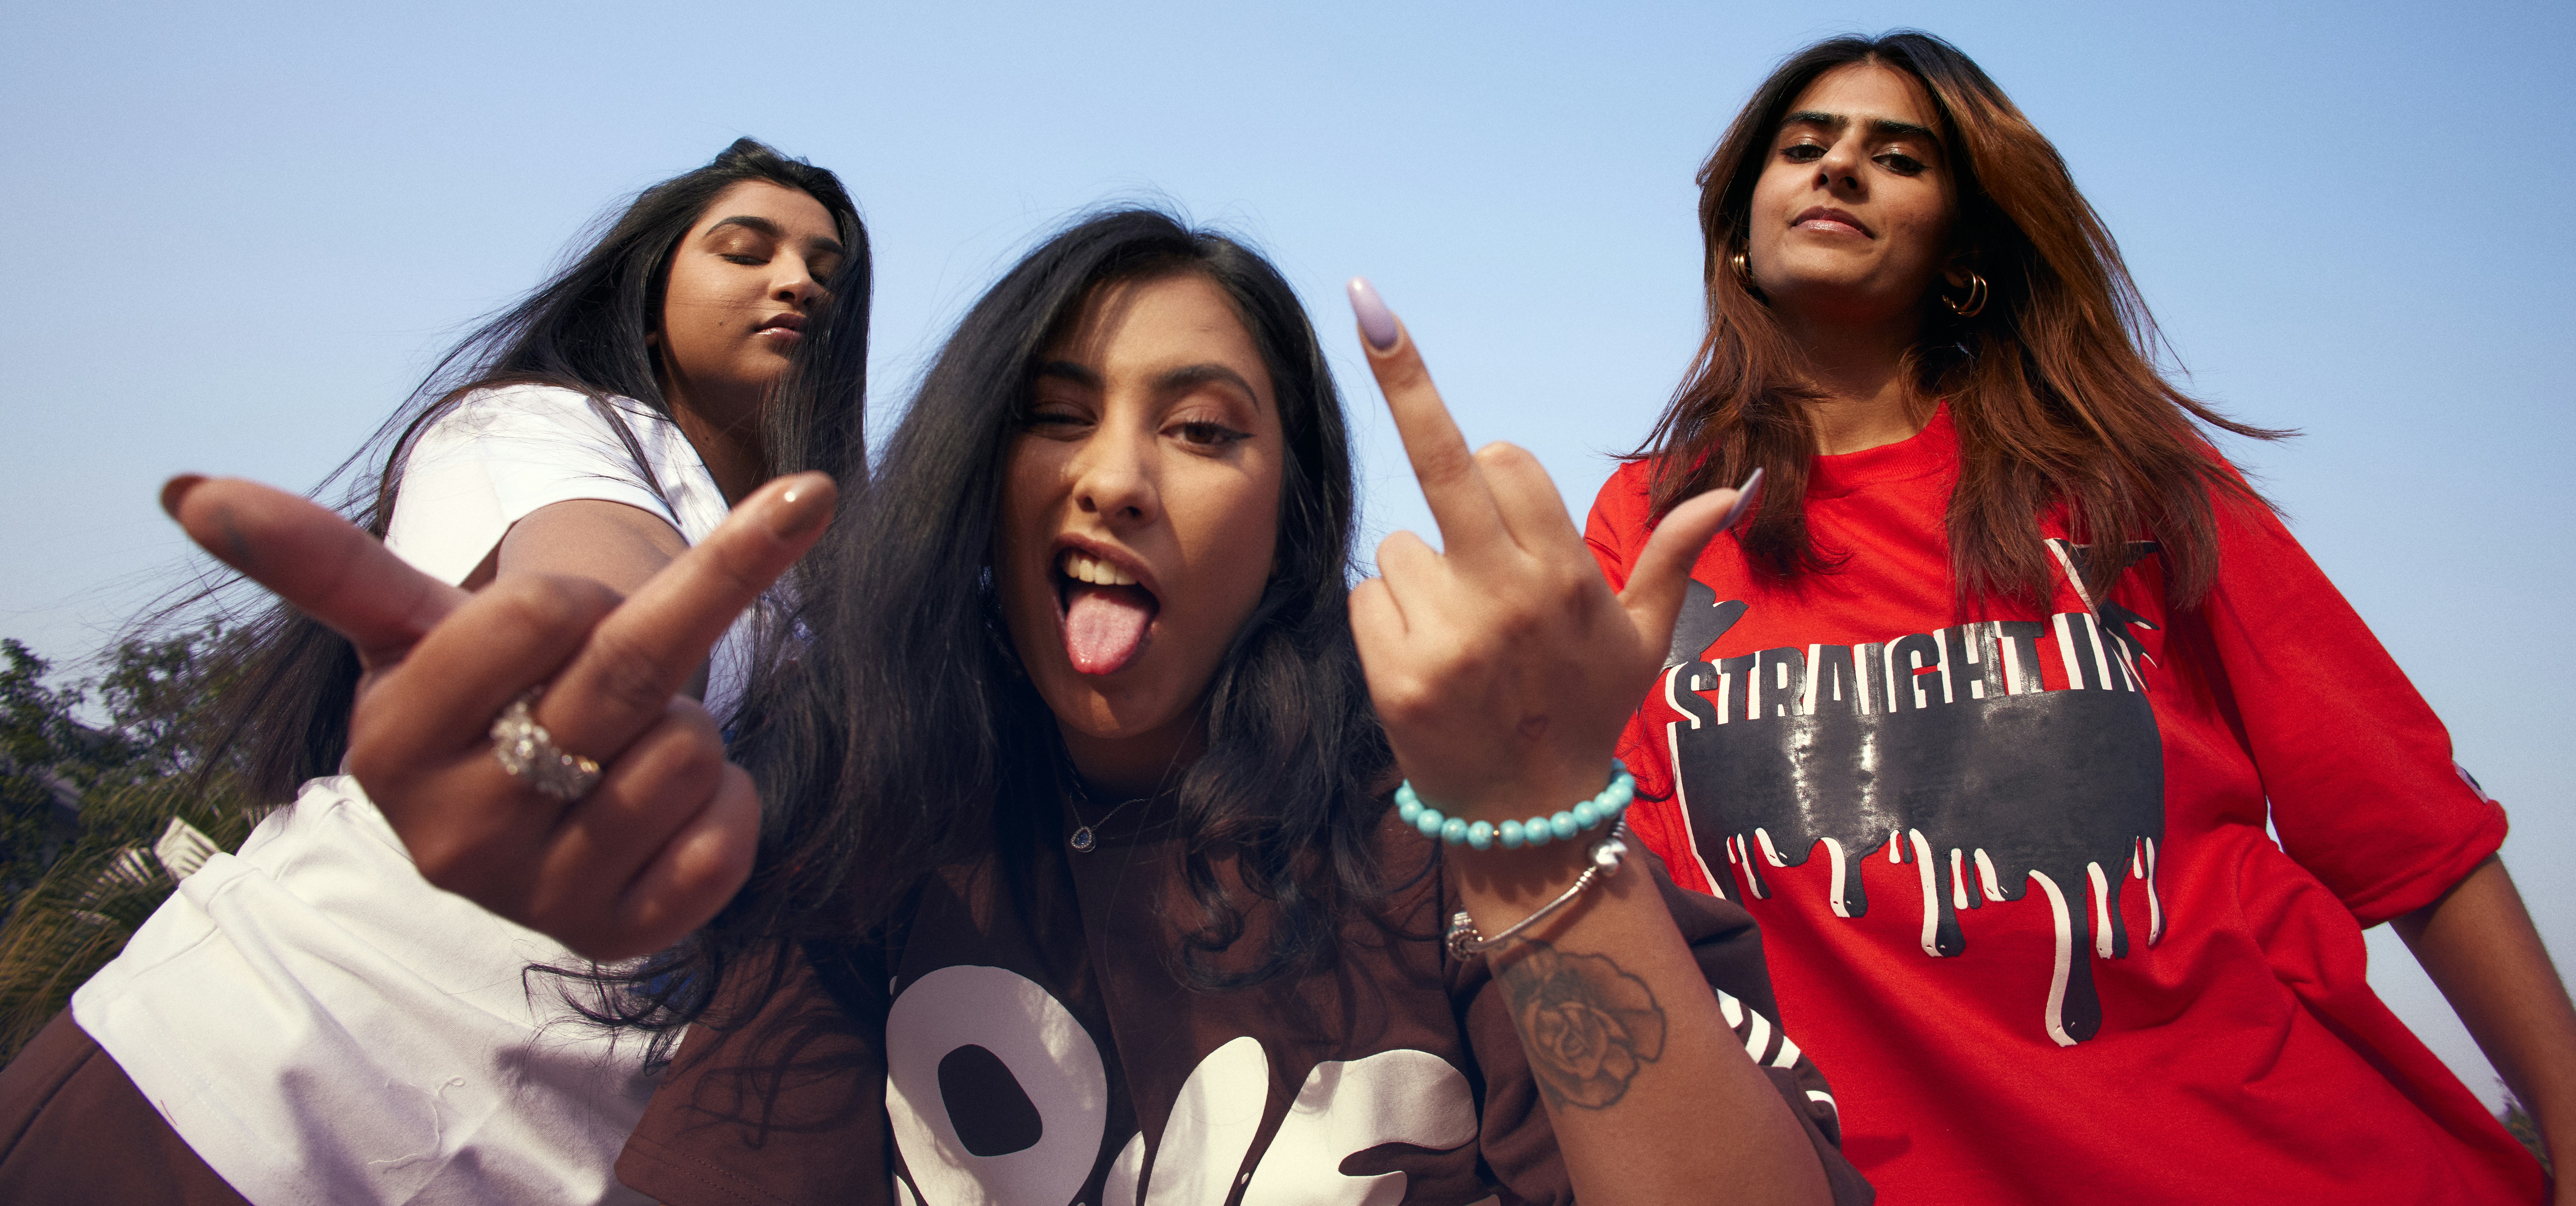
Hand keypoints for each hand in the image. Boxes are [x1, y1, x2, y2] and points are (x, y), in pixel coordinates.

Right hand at [162, 471, 835, 958]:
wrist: (531, 807)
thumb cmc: (480, 690)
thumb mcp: (405, 624)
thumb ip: (319, 562)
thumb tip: (188, 491)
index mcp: (389, 747)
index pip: (545, 607)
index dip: (575, 596)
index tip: (555, 617)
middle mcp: (453, 840)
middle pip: (634, 668)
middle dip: (647, 636)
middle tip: (606, 659)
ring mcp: (541, 901)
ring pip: (692, 748)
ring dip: (683, 726)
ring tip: (613, 752)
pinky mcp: (628, 941)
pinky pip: (731, 830)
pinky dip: (724, 802)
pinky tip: (660, 814)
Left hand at [1342, 279, 1752, 821]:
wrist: (1529, 818)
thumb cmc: (1584, 713)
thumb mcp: (1645, 639)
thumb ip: (1675, 556)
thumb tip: (1736, 486)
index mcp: (1564, 577)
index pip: (1505, 460)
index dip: (1496, 471)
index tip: (1488, 469)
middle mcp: (1507, 599)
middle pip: (1444, 460)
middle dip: (1403, 376)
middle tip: (1367, 305)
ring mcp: (1448, 639)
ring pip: (1398, 545)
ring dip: (1418, 578)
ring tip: (1458, 639)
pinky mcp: (1395, 678)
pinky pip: (1366, 597)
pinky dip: (1386, 621)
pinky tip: (1425, 665)